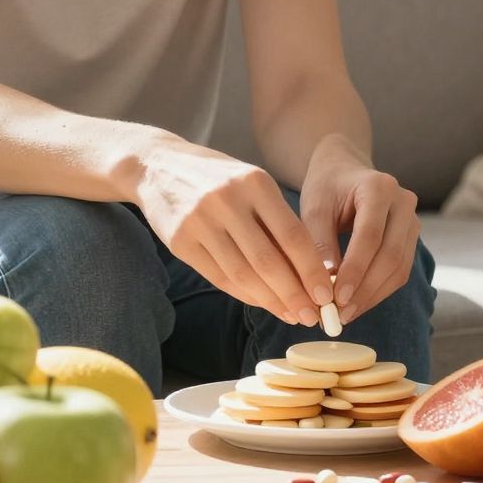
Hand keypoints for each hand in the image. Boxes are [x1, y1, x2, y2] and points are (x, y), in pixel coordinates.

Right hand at [131, 137, 335, 326]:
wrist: (157, 165)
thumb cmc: (217, 178)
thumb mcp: (251, 184)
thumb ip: (276, 220)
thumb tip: (309, 271)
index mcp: (254, 182)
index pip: (292, 235)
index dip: (312, 271)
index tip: (326, 296)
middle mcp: (227, 200)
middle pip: (268, 261)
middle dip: (294, 294)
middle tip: (311, 316)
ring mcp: (200, 221)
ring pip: (243, 274)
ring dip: (270, 301)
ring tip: (290, 314)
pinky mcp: (180, 241)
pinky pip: (219, 277)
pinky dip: (244, 294)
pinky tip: (262, 302)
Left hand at [297, 136, 421, 325]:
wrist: (344, 172)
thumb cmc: (326, 188)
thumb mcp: (314, 208)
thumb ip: (319, 244)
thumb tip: (325, 288)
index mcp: (379, 187)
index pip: (370, 235)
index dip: (355, 270)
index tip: (336, 298)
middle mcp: (403, 202)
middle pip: (391, 255)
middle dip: (365, 289)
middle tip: (339, 313)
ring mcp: (412, 220)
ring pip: (399, 268)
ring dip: (372, 296)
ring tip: (345, 314)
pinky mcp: (411, 238)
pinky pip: (400, 271)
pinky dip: (378, 291)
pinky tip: (357, 304)